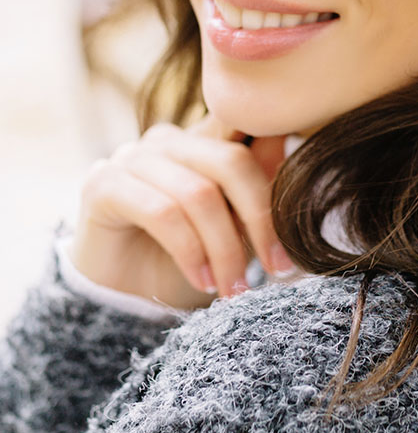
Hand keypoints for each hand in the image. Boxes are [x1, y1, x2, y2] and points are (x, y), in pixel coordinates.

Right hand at [70, 114, 294, 309]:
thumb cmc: (187, 261)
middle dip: (260, 220)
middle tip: (277, 268)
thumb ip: (254, 185)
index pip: (248, 131)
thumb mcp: (234, 227)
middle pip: (230, 162)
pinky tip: (202, 280)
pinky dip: (190, 251)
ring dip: (225, 248)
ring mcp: (131, 156)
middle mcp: (167, 139)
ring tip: (234, 288)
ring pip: (198, 193)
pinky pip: (161, 212)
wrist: (124, 302)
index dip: (277, 169)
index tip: (300, 220)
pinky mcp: (102, 184)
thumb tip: (288, 142)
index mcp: (202, 138)